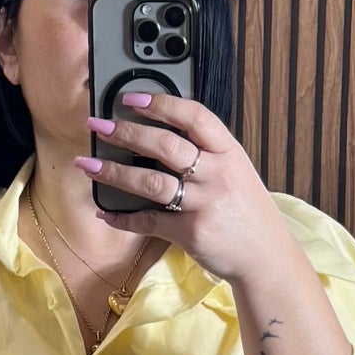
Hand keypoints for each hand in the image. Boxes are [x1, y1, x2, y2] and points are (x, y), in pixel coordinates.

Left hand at [76, 89, 292, 288]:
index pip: (194, 116)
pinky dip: (123, 218)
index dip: (161, 103)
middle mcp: (216, 174)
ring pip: (150, 183)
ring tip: (87, 164)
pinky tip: (105, 212)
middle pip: (165, 146)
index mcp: (229, 152)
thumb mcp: (237, 172)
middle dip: (126, 133)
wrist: (267, 257)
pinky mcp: (190, 232)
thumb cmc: (248, 212)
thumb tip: (162, 136)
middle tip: (99, 126)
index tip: (132, 97)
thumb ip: (208, 154)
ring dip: (113, 172)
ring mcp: (203, 204)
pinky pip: (149, 221)